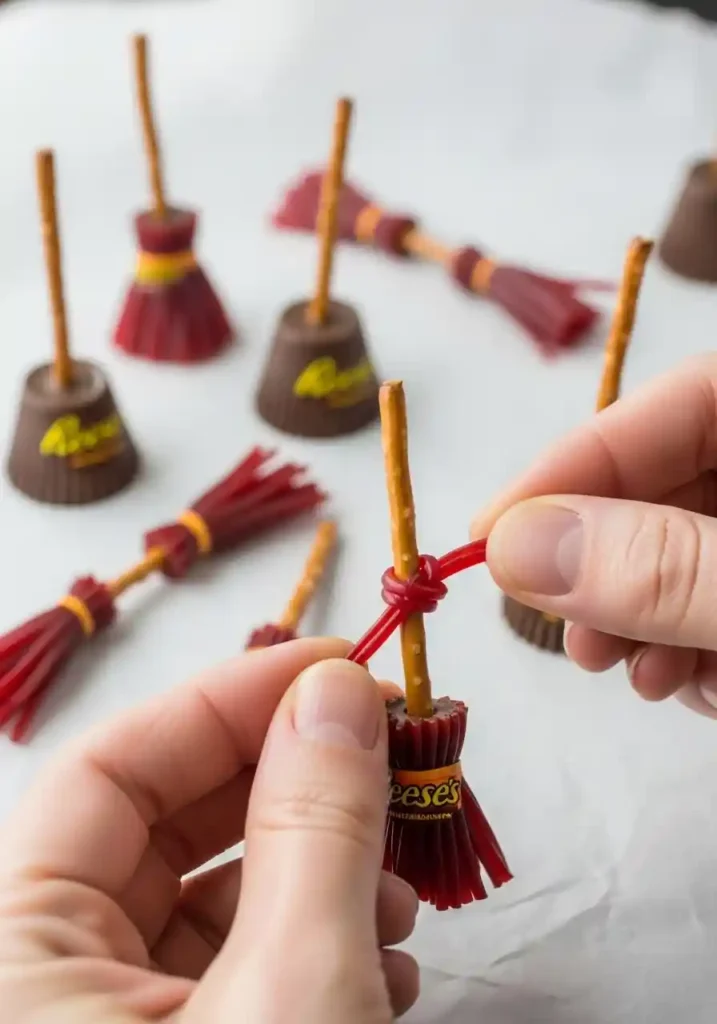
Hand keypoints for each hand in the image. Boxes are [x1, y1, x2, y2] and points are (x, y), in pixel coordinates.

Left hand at [0, 638, 418, 1022]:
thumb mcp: (292, 992)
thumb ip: (315, 830)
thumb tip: (339, 689)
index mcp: (12, 955)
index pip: (105, 770)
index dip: (228, 701)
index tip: (338, 668)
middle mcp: (43, 985)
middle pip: (167, 830)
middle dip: (294, 790)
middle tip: (390, 761)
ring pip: (213, 902)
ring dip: (324, 878)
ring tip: (401, 898)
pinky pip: (235, 972)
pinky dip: (316, 949)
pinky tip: (385, 966)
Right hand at [472, 352, 716, 718]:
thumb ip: (662, 568)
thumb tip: (514, 546)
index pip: (680, 401)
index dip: (576, 461)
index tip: (487, 533)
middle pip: (673, 485)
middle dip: (607, 561)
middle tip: (565, 625)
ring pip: (688, 553)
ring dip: (643, 617)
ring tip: (630, 672)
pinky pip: (715, 604)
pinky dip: (692, 648)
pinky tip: (696, 686)